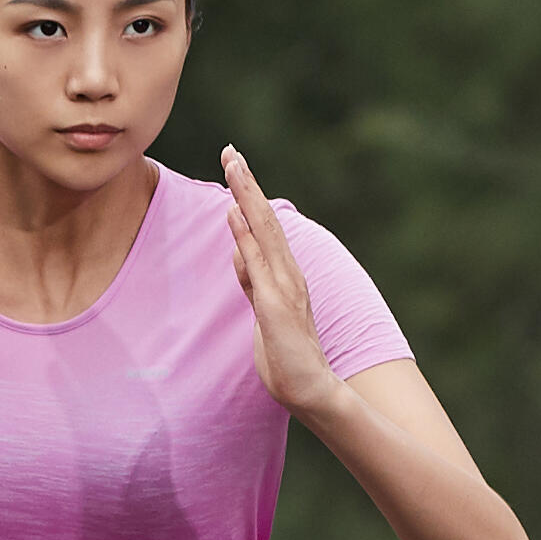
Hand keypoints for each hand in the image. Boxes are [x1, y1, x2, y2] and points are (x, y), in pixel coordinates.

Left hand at [220, 145, 340, 416]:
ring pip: (263, 233)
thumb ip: (251, 279)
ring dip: (247, 198)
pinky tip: (234, 215)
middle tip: (231, 151)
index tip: (234, 165)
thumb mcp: (261, 307)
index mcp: (283, 272)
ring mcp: (283, 287)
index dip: (249, 195)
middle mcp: (287, 272)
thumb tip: (238, 252)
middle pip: (264, 219)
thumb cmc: (285, 352)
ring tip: (233, 167)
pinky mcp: (276, 307)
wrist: (310, 388)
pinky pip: (257, 266)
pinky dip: (245, 238)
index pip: (263, 226)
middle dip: (247, 183)